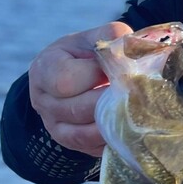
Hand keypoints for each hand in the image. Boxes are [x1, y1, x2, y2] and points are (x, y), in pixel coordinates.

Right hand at [29, 21, 131, 156]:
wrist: (71, 79)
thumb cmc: (84, 56)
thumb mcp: (91, 39)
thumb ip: (110, 36)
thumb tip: (132, 45)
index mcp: (44, 70)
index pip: (66, 81)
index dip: (96, 75)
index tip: (118, 68)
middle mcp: (44, 102)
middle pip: (78, 109)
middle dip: (111, 101)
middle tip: (138, 92)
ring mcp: (55, 126)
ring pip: (86, 133)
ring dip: (114, 122)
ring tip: (139, 109)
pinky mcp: (72, 144)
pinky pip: (93, 147)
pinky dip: (113, 138)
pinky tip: (131, 127)